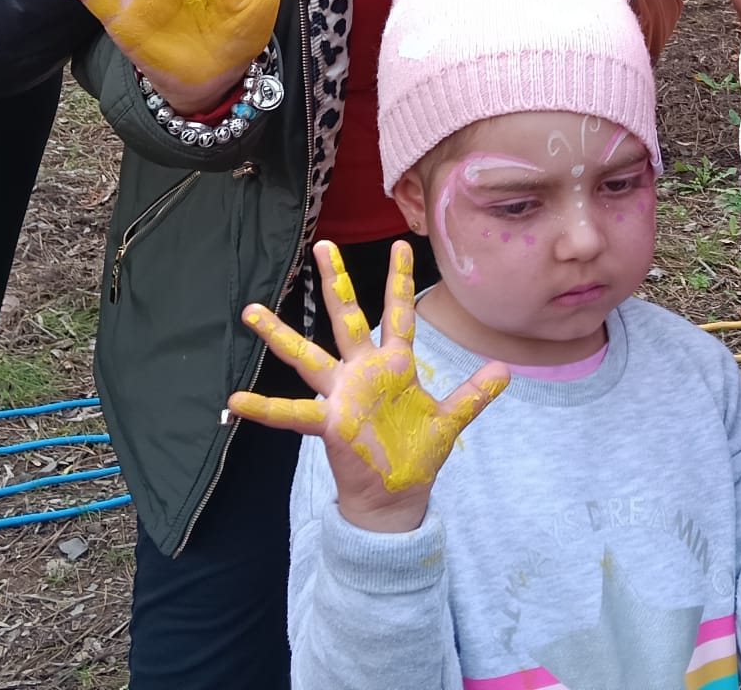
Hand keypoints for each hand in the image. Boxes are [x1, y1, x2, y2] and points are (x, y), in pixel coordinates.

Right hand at [229, 240, 509, 531]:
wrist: (397, 496)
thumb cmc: (416, 454)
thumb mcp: (449, 420)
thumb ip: (474, 394)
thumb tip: (505, 369)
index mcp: (394, 366)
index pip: (399, 314)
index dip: (399, 281)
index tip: (402, 244)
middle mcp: (363, 373)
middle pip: (349, 317)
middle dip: (337, 282)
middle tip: (322, 244)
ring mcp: (342, 395)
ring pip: (308, 356)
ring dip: (280, 334)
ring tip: (251, 309)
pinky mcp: (330, 421)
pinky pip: (292, 414)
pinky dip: (264, 408)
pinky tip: (236, 402)